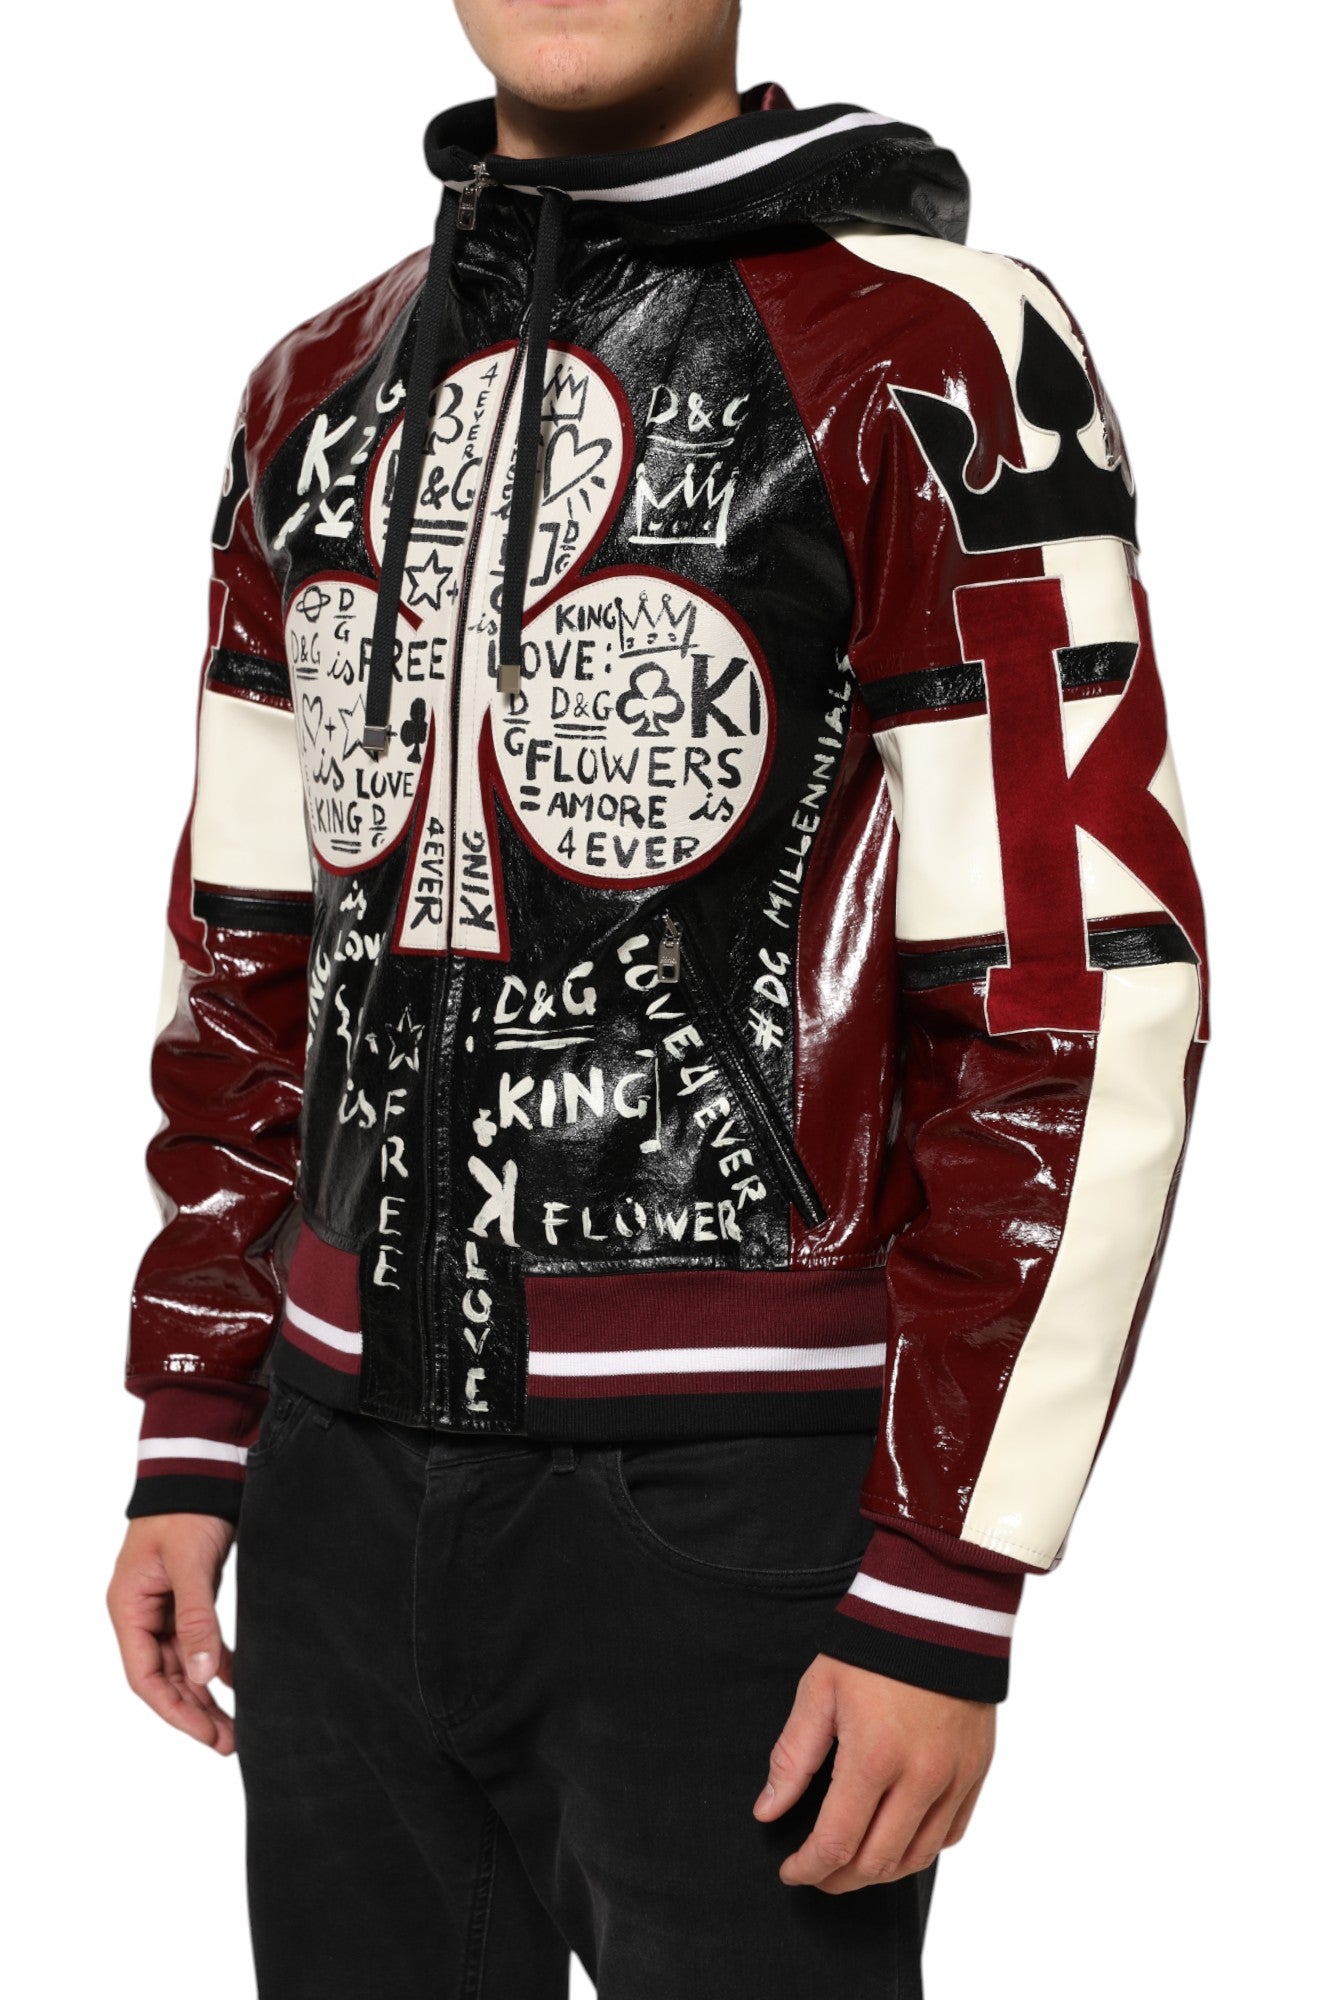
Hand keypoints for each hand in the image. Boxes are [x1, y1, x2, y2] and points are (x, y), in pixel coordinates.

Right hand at [107, 1514, 237, 1754]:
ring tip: (235, 1726)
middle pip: (166, 1677)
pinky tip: (236, 1682)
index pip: (145, 1676)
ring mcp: (165, 1606)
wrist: (200, 1467)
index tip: (206, 1734)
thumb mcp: (190, 1564)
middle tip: (230, 1742)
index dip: (175, 1710)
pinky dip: (216, 1662)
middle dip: (195, 1711)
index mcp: (129, 1608)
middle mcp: (142, 1612)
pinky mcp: (189, 1596)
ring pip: (184, 1664)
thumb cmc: (186, 1510)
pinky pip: (198, 1641)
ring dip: (206, 1694)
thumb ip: (196, 1619)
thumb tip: (200, 1677)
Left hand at [754, 1653, 994, 1892]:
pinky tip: (898, 1839)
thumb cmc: (872, 1646)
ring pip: (917, 1856)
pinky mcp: (977, 1769)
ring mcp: (955, 1777)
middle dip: (839, 1878)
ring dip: (880, 1871)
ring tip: (852, 1864)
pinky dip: (921, 1848)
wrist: (938, 1608)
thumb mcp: (819, 1691)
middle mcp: (921, 1778)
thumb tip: (767, 1811)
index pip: (836, 1843)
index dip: (808, 1868)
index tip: (790, 1871)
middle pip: (877, 1862)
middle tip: (816, 1873)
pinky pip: (951, 1833)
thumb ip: (793, 1757)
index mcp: (874, 1758)